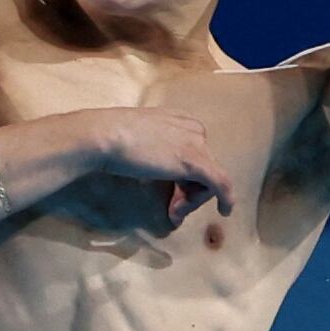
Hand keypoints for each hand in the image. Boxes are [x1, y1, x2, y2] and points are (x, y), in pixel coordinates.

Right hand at [74, 105, 240, 236]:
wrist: (104, 136)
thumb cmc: (112, 137)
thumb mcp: (141, 138)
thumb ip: (158, 150)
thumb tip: (162, 169)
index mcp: (180, 119)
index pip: (194, 152)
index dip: (186, 178)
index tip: (172, 195)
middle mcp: (193, 128)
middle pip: (204, 167)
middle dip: (190, 192)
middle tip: (172, 210)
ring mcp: (196, 144)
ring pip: (209, 179)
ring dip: (192, 200)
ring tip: (172, 212)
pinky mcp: (196, 162)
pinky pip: (221, 184)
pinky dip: (226, 199)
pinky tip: (225, 211)